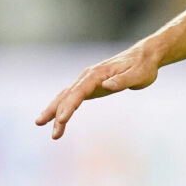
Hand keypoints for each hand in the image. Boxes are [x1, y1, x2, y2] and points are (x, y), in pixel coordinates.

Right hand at [35, 43, 160, 138]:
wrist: (144, 56)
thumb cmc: (143, 67)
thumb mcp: (138, 75)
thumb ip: (122, 80)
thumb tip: (107, 85)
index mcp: (97, 74)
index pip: (80, 91)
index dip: (70, 106)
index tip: (62, 120)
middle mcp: (88, 76)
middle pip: (67, 95)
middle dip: (56, 112)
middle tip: (47, 129)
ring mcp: (87, 80)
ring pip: (66, 96)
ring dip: (54, 110)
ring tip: (41, 124)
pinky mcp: (90, 86)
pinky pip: (72, 97)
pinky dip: (62, 107)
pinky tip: (57, 119)